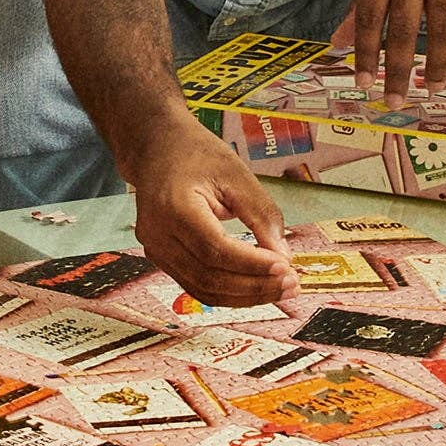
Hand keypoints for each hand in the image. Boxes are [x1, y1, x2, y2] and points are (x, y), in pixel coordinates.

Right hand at [129, 116, 297, 306]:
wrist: (156, 149)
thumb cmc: (195, 154)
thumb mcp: (236, 174)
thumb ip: (260, 214)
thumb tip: (283, 255)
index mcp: (174, 207)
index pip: (215, 249)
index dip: (252, 264)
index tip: (285, 266)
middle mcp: (157, 233)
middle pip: (208, 276)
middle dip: (254, 285)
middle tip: (291, 283)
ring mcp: (154, 248)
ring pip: (202, 289)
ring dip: (244, 296)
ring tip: (279, 290)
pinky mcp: (160, 257)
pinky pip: (195, 285)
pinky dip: (228, 292)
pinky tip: (255, 287)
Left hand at [347, 0, 445, 107]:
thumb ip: (360, 4)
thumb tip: (336, 44)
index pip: (368, 17)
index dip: (364, 52)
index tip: (362, 84)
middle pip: (402, 29)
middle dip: (397, 69)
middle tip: (394, 100)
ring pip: (440, 28)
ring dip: (436, 63)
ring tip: (431, 87)